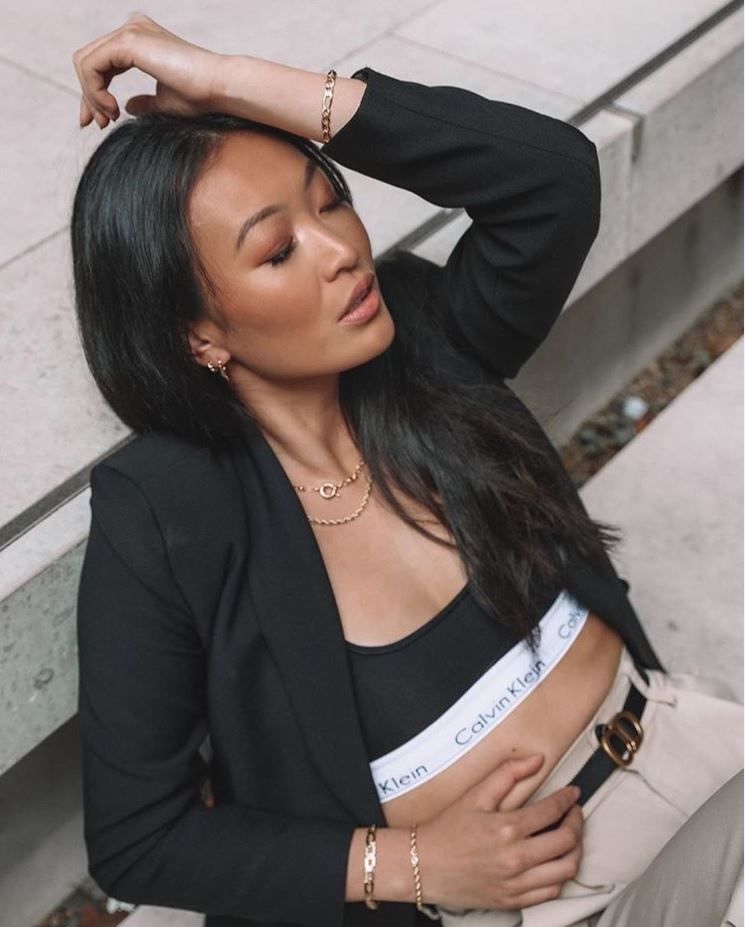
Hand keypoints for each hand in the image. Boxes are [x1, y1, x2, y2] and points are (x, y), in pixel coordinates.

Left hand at [71, 13, 224, 128]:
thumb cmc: (201, 96)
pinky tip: (112, 109)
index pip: (101, 63)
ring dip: (91, 96)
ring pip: (85, 62)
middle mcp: (132, 30)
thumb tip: (128, 108)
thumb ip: (145, 103)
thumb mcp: (165, 102)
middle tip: (99, 124)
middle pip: (88, 61)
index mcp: (140, 40)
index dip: (93, 93)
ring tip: (108, 119)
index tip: (99, 122)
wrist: (219, 87)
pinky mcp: (128, 41)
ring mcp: (129, 32)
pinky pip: (92, 65)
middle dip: (88, 96)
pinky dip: (95, 90)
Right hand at [416, 754, 584, 909]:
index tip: (573, 793)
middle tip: (574, 813)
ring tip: (571, 837)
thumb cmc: (447, 830)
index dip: (568, 799)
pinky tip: (555, 862)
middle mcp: (516, 858)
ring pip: (566, 870)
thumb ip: (508, 773)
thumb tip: (537, 760)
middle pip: (567, 842)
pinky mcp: (513, 900)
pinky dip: (561, 876)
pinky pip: (551, 892)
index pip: (552, 811)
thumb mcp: (475, 795)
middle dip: (577, 823)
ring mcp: (516, 883)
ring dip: (575, 851)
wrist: (424, 866)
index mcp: (507, 828)